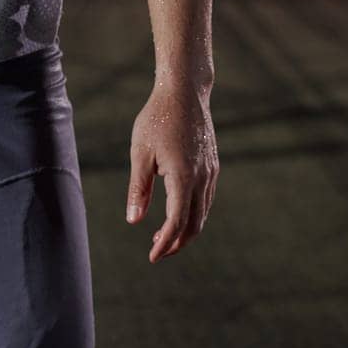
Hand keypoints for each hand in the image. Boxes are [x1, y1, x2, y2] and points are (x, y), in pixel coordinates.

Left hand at [125, 82, 217, 261]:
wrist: (184, 92)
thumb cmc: (157, 118)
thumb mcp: (140, 152)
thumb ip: (139, 189)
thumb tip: (134, 221)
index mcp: (183, 176)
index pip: (176, 222)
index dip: (165, 243)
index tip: (152, 256)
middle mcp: (202, 178)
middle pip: (194, 225)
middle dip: (177, 243)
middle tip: (157, 251)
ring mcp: (210, 172)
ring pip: (202, 213)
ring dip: (185, 230)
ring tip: (163, 235)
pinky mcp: (212, 166)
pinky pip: (206, 199)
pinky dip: (193, 213)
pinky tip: (176, 211)